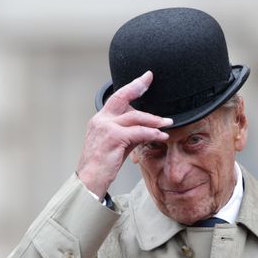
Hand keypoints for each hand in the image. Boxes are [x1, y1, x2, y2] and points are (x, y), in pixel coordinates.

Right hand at [77, 71, 172, 198]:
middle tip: (150, 80)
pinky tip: (161, 136)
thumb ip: (130, 133)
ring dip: (154, 120)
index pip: (116, 98)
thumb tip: (147, 128)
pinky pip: (139, 132)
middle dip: (138, 86)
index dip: (131, 87)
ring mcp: (106, 127)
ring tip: (167, 123)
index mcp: (100, 120)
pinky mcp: (114, 137)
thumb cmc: (102, 164)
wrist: (90, 179)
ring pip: (135, 117)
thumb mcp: (117, 144)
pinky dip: (152, 133)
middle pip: (122, 97)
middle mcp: (101, 120)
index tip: (144, 78)